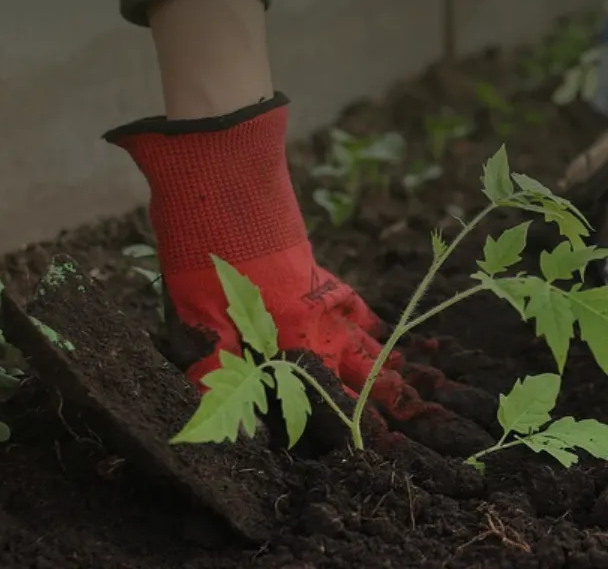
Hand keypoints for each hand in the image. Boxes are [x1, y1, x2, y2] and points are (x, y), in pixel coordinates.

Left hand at [108, 96, 493, 456]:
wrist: (222, 167)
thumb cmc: (204, 242)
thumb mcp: (195, 312)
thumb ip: (214, 366)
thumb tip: (216, 418)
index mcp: (288, 334)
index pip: (328, 391)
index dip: (352, 417)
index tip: (379, 439)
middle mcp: (310, 314)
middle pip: (356, 361)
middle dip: (383, 391)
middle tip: (412, 411)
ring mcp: (312, 285)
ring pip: (356, 328)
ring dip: (378, 354)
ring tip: (403, 373)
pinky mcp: (305, 261)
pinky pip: (345, 296)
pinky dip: (360, 313)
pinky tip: (366, 318)